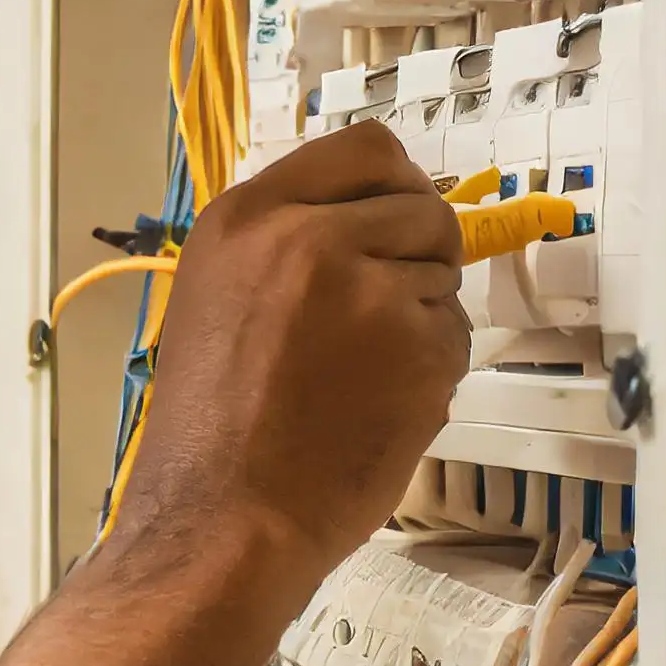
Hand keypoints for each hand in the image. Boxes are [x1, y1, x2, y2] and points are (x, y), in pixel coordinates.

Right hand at [118, 120, 469, 570]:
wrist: (222, 516)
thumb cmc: (211, 423)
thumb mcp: (219, 294)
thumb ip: (285, 243)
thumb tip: (366, 218)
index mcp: (249, 218)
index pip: (364, 149)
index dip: (396, 182)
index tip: (399, 211)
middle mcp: (310, 238)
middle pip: (420, 207)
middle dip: (420, 253)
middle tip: (385, 307)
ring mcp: (371, 291)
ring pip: (442, 274)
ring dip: (422, 314)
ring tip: (361, 369)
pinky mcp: (420, 349)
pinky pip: (454, 335)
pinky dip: (432, 367)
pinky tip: (378, 403)